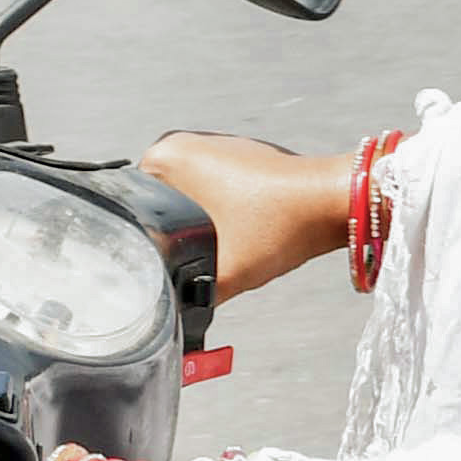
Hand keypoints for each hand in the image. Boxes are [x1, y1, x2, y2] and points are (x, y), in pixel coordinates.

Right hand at [143, 129, 354, 296]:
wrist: (333, 203)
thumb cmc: (279, 225)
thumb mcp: (222, 273)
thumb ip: (185, 298)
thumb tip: (165, 319)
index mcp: (165, 156)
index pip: (128, 207)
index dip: (141, 242)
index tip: (157, 265)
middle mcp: (183, 142)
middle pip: (156, 205)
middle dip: (171, 236)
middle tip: (188, 263)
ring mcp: (213, 146)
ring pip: (185, 199)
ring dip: (195, 226)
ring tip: (212, 250)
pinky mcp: (239, 157)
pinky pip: (211, 192)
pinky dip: (218, 215)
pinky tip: (233, 236)